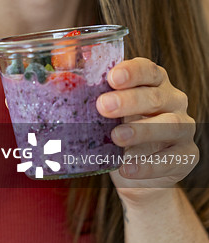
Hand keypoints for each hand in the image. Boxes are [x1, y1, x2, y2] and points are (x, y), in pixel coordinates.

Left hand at [97, 58, 198, 193]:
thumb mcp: (106, 114)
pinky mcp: (188, 155)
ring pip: (170, 124)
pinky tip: (127, 167)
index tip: (111, 77)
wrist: (139, 173)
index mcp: (154, 83)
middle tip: (103, 106)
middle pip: (155, 96)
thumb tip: (54, 83)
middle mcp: (173, 101)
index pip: (148, 69)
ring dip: (142, 130)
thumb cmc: (119, 132)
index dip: (131, 71)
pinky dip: (148, 164)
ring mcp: (184, 127)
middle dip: (129, 100)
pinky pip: (172, 158)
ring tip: (116, 137)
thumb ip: (93, 98)